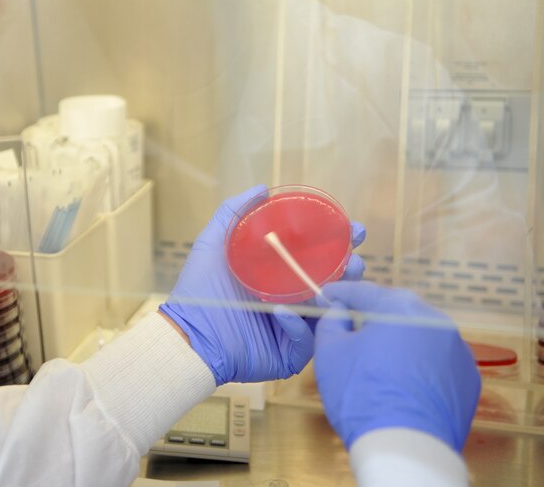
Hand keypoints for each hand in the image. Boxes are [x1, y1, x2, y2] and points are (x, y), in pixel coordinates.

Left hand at [159, 186, 365, 385]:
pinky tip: (282, 311)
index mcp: (281, 275)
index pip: (320, 258)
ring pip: (329, 313)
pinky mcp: (289, 355)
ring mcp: (293, 328)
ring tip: (340, 281)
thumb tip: (262, 189)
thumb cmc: (199, 288)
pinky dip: (298, 325)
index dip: (340, 243)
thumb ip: (233, 213)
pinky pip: (306, 340)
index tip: (353, 230)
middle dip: (351, 270)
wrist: (188, 332)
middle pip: (334, 284)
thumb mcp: (214, 243)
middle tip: (355, 259)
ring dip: (339, 297)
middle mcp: (293, 300)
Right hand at [314, 281, 480, 452]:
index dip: (341, 293)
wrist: (405, 447)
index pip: (366, 292)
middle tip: (352, 323)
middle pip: (398, 310)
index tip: (327, 296)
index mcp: (401, 308)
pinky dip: (420, 364)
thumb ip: (332, 321)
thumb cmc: (362, 395)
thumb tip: (340, 311)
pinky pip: (438, 361)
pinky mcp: (469, 378)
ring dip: (400, 340)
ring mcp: (457, 350)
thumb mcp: (330, 352)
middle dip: (374, 314)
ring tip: (379, 357)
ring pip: (421, 335)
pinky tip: (403, 380)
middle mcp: (436, 321)